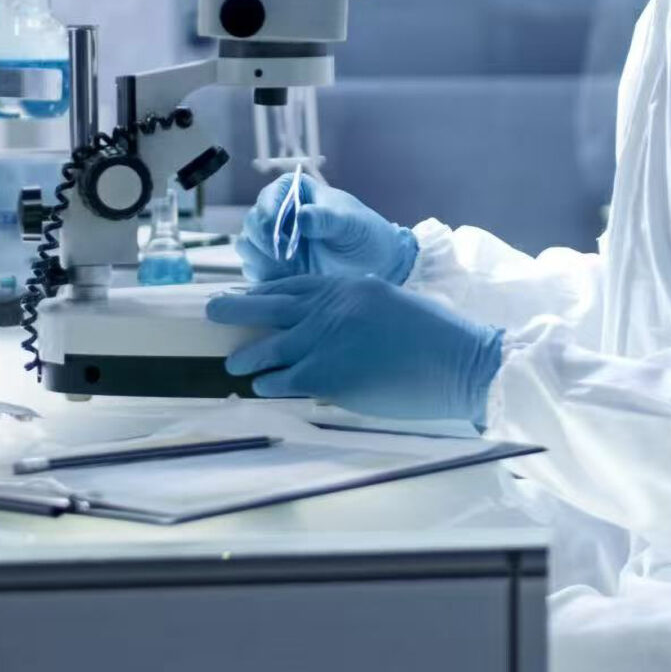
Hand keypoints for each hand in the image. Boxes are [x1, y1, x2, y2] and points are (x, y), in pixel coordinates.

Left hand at [210, 275, 503, 424]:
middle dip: (236, 309)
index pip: (296, 284)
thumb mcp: (392, 305)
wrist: (458, 362)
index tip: (245, 294)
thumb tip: (332, 325)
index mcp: (350, 286)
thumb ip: (358, 309)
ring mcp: (325, 340)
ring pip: (268, 347)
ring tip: (232, 365)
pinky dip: (268, 384)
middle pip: (270, 305)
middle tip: (212, 311)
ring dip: (248, 356)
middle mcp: (331, 307)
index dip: (265, 290)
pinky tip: (261, 387)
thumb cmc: (436, 338)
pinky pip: (283, 379)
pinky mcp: (326, 375)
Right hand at [235, 175, 417, 285]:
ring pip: (247, 246)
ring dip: (263, 260)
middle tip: (288, 259)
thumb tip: (303, 214)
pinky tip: (290, 280)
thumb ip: (328, 219)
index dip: (269, 213)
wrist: (374, 266)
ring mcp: (272, 240)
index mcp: (296, 192)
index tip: (280, 235)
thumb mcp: (352, 225)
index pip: (269, 195)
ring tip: (293, 270)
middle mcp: (279, 213)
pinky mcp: (270, 266)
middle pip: (252, 222)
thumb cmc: (364, 235)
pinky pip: (253, 269)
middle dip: (265, 242)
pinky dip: (265, 276)